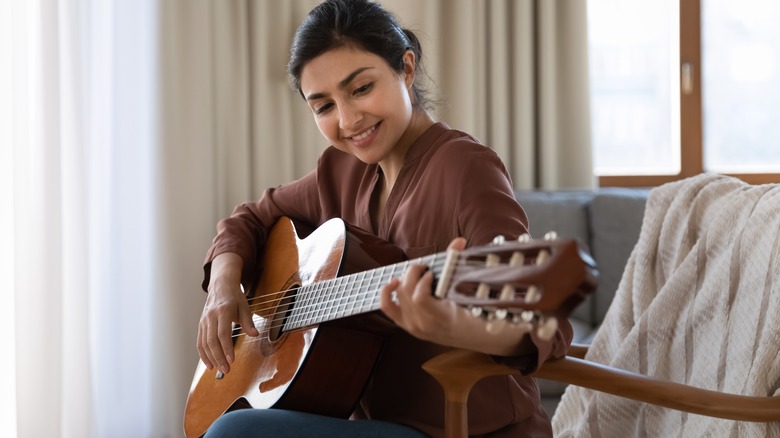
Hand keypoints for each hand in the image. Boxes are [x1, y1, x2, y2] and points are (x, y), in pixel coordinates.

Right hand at [197, 253, 258, 374]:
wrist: (221, 285)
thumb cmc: (234, 297)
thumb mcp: (245, 306)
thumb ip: (248, 322)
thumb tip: (255, 334)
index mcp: (223, 311)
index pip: (223, 333)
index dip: (226, 348)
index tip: (231, 360)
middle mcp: (211, 316)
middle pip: (212, 340)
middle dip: (218, 357)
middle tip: (226, 369)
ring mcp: (204, 321)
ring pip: (204, 343)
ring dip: (211, 358)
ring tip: (219, 369)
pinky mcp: (201, 325)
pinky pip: (200, 342)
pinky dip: (203, 354)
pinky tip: (209, 364)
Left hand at [380, 238, 532, 355]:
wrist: (470, 335)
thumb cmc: (473, 312)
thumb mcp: (469, 293)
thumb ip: (459, 265)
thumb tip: (459, 241)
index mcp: (441, 318)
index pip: (420, 298)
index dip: (423, 281)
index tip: (432, 273)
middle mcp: (423, 325)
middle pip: (406, 292)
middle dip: (414, 274)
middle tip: (425, 268)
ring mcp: (412, 326)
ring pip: (399, 295)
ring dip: (405, 279)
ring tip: (417, 274)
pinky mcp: (405, 325)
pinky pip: (387, 307)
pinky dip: (386, 292)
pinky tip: (393, 282)